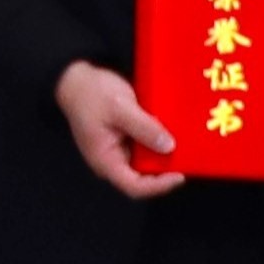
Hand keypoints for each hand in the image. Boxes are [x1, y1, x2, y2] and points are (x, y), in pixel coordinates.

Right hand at [53, 60, 184, 200]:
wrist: (76, 77)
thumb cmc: (91, 93)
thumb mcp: (119, 107)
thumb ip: (143, 128)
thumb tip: (169, 147)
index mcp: (106, 160)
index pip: (134, 186)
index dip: (159, 186)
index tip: (179, 175)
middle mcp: (112, 160)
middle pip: (143, 176)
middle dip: (165, 169)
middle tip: (187, 157)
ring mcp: (119, 149)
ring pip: (146, 160)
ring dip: (163, 152)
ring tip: (184, 143)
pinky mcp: (124, 138)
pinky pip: (145, 145)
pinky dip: (158, 139)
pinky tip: (172, 130)